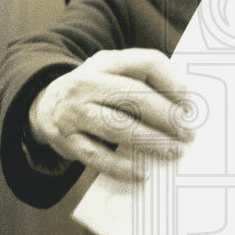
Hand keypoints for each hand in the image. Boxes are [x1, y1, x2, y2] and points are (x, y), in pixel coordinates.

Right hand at [27, 49, 194, 181]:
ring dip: (150, 141)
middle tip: (187, 133)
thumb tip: (185, 109)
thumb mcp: (113, 74)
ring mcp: (74, 112)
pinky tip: (142, 172)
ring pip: (117, 126)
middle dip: (166, 116)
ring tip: (173, 152)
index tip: (190, 106)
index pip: (146, 63)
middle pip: (134, 95)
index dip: (173, 84)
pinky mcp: (66, 140)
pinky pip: (97, 156)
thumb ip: (144, 83)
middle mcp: (87, 83)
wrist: (45, 105)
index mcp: (106, 62)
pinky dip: (122, 167)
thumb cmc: (96, 92)